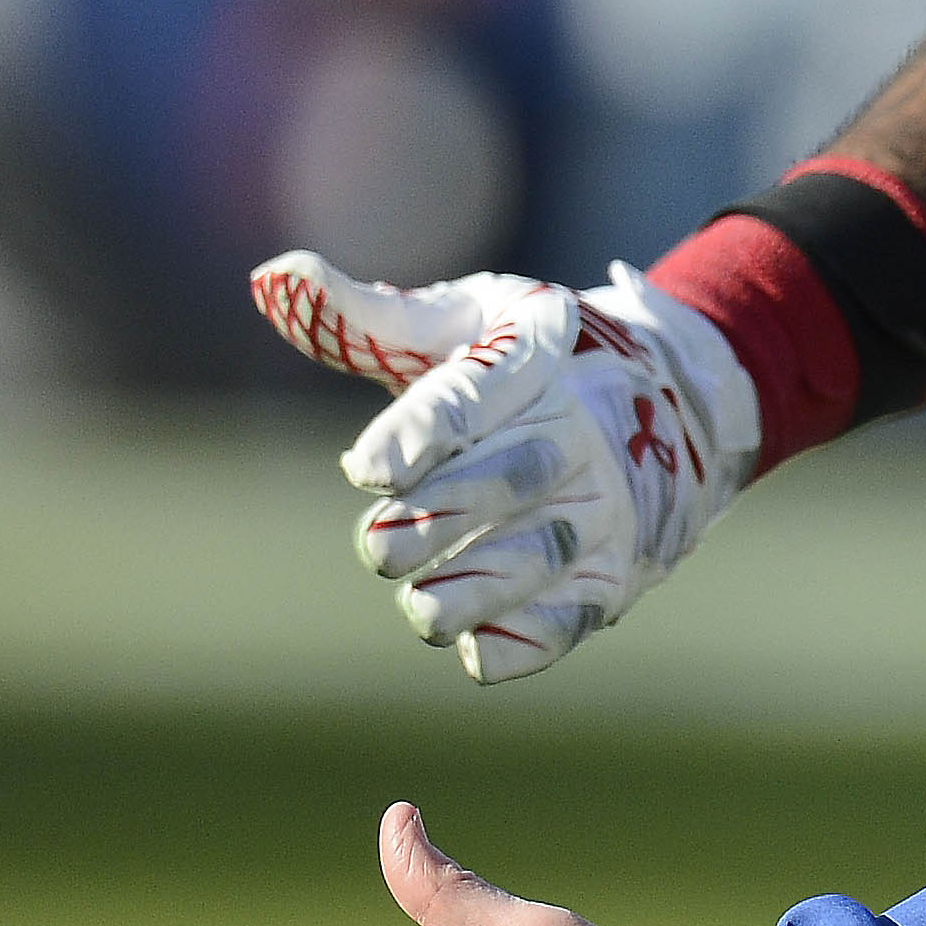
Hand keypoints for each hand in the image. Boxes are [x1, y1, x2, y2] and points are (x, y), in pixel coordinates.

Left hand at [249, 253, 757, 681]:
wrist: (651, 403)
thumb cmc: (512, 362)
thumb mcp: (454, 321)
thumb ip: (364, 317)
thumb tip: (274, 277)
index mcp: (539, 347)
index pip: (479, 390)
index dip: (422, 431)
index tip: (364, 469)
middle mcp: (585, 426)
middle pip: (519, 475)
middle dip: (443, 515)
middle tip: (376, 545)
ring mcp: (606, 503)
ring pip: (548, 552)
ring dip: (480, 588)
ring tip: (421, 606)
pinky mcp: (613, 570)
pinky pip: (577, 613)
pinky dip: (529, 639)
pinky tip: (477, 647)